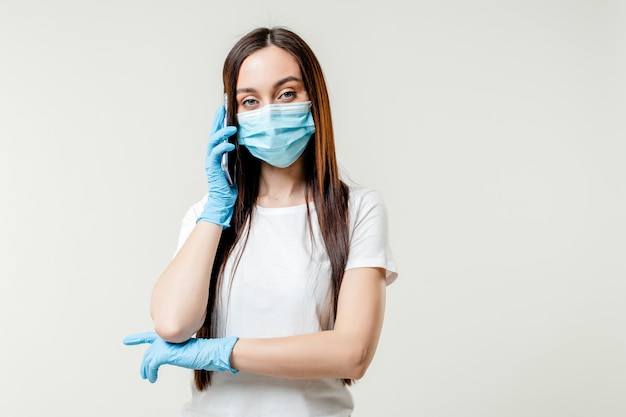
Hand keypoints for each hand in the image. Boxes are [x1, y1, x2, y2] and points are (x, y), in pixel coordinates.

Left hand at [123, 331, 238, 382]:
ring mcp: (164, 345)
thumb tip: (173, 355)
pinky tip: (152, 378)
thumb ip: (176, 349)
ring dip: (146, 370)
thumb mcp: (186, 349)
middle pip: (149, 352)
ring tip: (147, 377)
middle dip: (144, 364)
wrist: (208, 352)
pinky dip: (151, 373)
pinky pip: (152, 365)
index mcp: (171, 336)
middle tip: (143, 373)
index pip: (150, 336)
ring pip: (148, 359)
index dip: (137, 339)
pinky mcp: (165, 354)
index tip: (127, 340)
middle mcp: (165, 338)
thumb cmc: (203, 351)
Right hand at [197, 105, 237, 226]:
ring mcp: (211, 162)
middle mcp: (212, 156)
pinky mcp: (212, 168)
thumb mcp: (238, 166)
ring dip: (222, 133)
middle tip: (222, 108)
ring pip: (213, 142)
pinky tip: (231, 144)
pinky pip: (216, 154)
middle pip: (213, 133)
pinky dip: (223, 148)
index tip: (225, 109)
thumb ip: (238, 155)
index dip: (221, 122)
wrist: (224, 202)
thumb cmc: (231, 186)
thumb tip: (248, 143)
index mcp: (218, 154)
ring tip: (232, 127)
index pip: (218, 134)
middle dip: (217, 121)